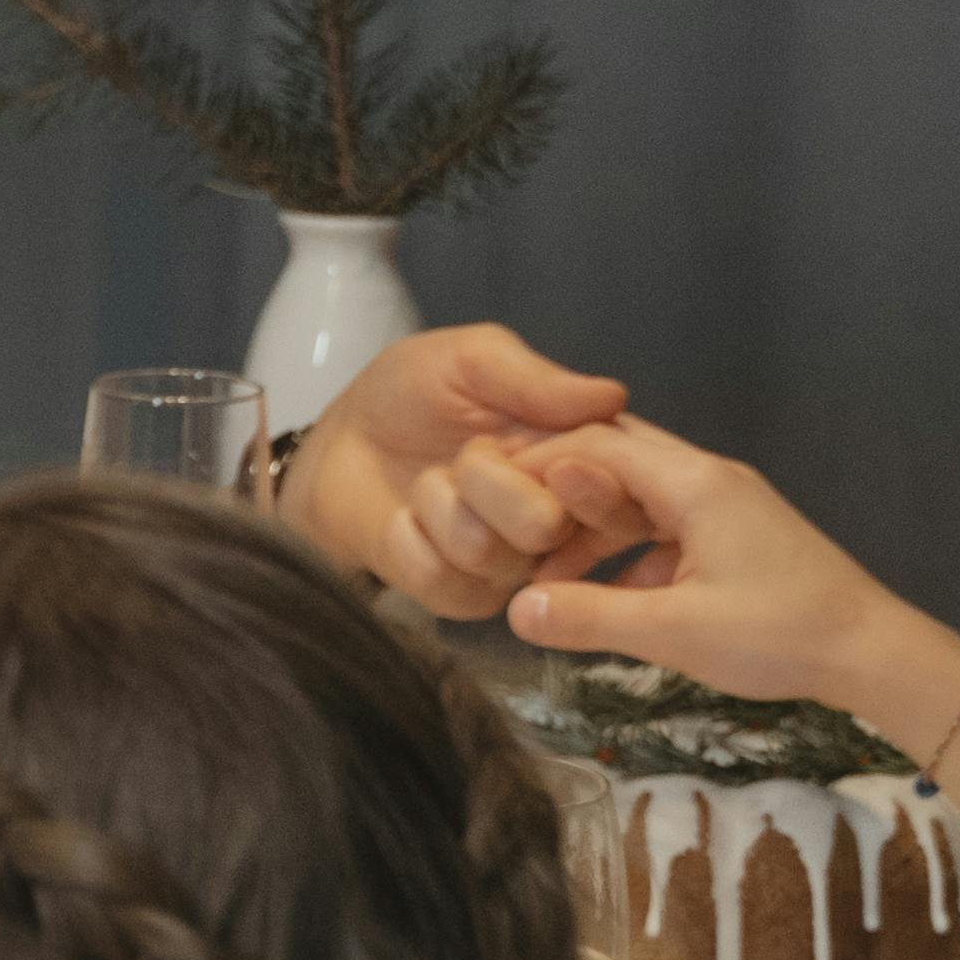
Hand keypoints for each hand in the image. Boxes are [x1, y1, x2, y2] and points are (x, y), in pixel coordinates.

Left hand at [281, 324, 641, 614]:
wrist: (338, 443)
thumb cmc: (412, 394)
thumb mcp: (470, 360)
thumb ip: (536, 380)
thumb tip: (612, 395)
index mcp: (580, 462)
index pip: (621, 491)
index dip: (585, 475)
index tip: (537, 449)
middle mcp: (558, 523)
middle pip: (549, 527)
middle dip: (488, 478)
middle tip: (468, 453)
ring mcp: (510, 567)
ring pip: (490, 552)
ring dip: (439, 501)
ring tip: (430, 480)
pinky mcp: (461, 598)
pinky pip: (442, 578)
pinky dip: (409, 536)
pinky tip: (407, 518)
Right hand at [498, 417, 959, 746]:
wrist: (874, 654)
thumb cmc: (781, 635)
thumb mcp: (675, 633)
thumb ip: (590, 618)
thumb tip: (515, 610)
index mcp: (694, 484)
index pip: (595, 445)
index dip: (534, 463)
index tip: (482, 492)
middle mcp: (708, 481)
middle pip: (614, 463)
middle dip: (556, 494)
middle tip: (503, 527)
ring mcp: (725, 510)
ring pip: (637, 501)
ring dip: (588, 531)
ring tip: (544, 578)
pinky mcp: (736, 540)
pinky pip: (664, 532)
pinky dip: (625, 557)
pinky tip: (604, 601)